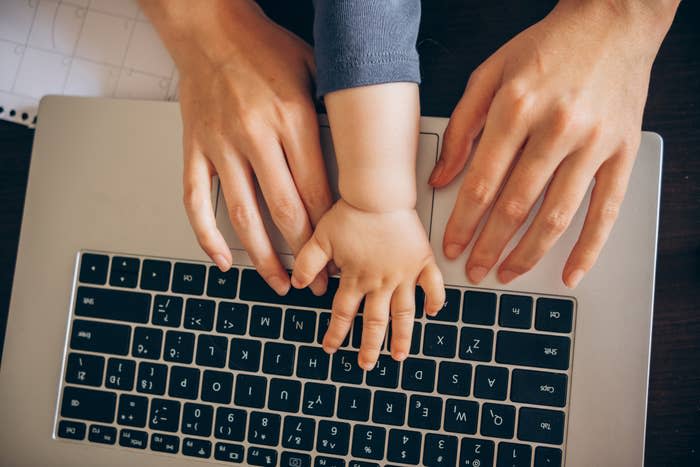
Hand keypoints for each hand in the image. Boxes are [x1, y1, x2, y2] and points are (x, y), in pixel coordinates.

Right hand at [141, 0, 331, 294]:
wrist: (209, 27)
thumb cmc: (264, 47)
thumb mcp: (315, 70)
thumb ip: (333, 114)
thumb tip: (358, 157)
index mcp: (290, 118)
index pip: (316, 190)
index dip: (329, 230)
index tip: (339, 253)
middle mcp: (255, 136)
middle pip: (284, 210)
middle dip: (304, 254)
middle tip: (317, 281)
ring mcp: (220, 145)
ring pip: (243, 214)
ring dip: (262, 256)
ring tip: (279, 282)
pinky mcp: (194, 148)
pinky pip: (196, 200)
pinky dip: (206, 234)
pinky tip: (221, 260)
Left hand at [291, 200, 444, 369]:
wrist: (379, 195)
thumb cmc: (351, 213)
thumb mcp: (320, 238)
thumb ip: (307, 263)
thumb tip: (295, 285)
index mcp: (356, 279)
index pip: (343, 314)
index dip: (336, 333)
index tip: (331, 347)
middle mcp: (380, 282)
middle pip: (374, 322)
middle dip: (369, 347)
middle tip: (367, 365)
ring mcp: (404, 274)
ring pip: (404, 313)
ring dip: (402, 337)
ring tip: (400, 356)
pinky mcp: (422, 261)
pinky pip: (433, 285)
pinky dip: (435, 300)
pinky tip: (433, 314)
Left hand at [429, 0, 675, 287]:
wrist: (613, 23)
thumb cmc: (547, 47)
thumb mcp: (489, 74)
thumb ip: (462, 127)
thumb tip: (441, 177)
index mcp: (517, 107)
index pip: (482, 182)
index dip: (463, 222)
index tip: (451, 246)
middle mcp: (557, 127)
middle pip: (516, 206)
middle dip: (489, 246)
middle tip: (474, 269)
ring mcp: (594, 143)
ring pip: (557, 216)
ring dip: (528, 253)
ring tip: (508, 273)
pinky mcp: (623, 153)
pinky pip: (607, 211)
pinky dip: (588, 248)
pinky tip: (570, 272)